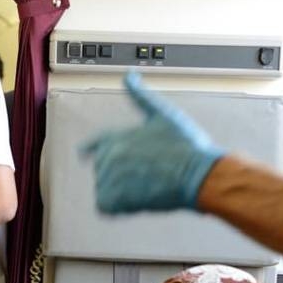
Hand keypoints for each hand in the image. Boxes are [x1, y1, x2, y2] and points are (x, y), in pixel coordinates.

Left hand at [82, 72, 224, 213]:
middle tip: (146, 176)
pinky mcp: (116, 199)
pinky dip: (118, 207)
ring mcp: (111, 178)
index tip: (84, 154)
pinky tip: (136, 202)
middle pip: (102, 169)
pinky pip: (105, 207)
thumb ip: (140, 96)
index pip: (93, 144)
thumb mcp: (163, 113)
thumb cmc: (185, 145)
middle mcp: (108, 155)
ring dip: (120, 191)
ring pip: (104, 189)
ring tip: (145, 187)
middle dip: (119, 174)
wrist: (198, 173)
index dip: (90, 150)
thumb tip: (129, 75)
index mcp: (116, 136)